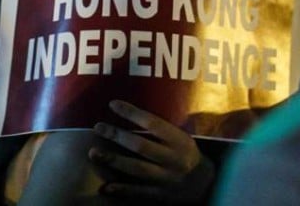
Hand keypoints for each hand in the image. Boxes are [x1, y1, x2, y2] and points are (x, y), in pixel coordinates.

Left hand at [90, 100, 214, 203]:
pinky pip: (139, 192)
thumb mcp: (182, 137)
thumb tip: (131, 113)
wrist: (206, 184)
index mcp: (180, 140)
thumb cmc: (187, 154)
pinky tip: (106, 187)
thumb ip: (161, 129)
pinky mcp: (161, 195)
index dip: (132, 113)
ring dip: (114, 160)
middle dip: (117, 136)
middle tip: (98, 127)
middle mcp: (173, 159)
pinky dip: (122, 190)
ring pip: (137, 169)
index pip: (153, 123)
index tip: (113, 104)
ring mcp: (167, 179)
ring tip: (94, 153)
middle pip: (141, 146)